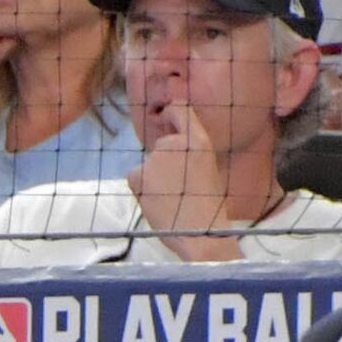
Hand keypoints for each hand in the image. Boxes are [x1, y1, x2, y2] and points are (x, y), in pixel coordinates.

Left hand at [130, 101, 234, 248]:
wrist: (200, 232)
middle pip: (160, 145)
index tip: (166, 117)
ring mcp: (156, 157)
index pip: (179, 109)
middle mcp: (177, 143)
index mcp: (201, 140)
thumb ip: (188, 152)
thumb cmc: (206, 206)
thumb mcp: (205, 167)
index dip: (170, 113)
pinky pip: (135, 176)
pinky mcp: (139, 172)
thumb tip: (163, 145)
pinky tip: (158, 201)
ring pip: (147, 164)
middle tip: (179, 187)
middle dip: (163, 163)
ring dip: (153, 179)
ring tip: (172, 197)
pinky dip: (142, 189)